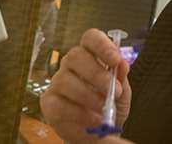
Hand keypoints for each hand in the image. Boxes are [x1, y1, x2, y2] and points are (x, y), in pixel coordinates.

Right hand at [40, 29, 131, 143]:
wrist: (97, 133)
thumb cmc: (108, 107)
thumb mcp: (122, 94)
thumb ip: (122, 79)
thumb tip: (123, 64)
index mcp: (90, 56)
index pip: (90, 38)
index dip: (102, 45)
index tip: (115, 59)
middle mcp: (71, 65)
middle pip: (75, 56)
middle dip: (96, 73)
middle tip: (113, 90)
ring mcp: (57, 82)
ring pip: (65, 80)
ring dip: (88, 95)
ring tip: (103, 108)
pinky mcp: (49, 102)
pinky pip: (58, 103)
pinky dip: (78, 113)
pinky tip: (92, 119)